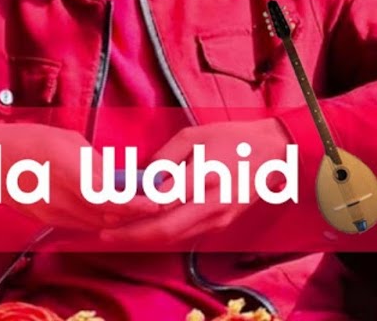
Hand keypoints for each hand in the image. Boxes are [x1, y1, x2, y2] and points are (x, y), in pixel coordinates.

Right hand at [0, 121, 160, 231]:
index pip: (112, 199)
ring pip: (97, 225)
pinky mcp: (47, 221)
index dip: (137, 204)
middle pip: (109, 217)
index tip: (156, 200)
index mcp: (71, 174)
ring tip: (137, 207)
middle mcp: (64, 200)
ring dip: (119, 219)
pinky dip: (100, 221)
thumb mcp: (69, 140)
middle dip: (135, 213)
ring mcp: (54, 214)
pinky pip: (81, 225)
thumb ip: (95, 163)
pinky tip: (109, 211)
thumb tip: (117, 177)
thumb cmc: (29, 141)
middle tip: (156, 203)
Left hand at [99, 117, 291, 244]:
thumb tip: (138, 179)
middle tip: (102, 235)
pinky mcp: (220, 226)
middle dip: (130, 236)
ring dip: (143, 240)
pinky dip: (162, 236)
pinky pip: (186, 236)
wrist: (273, 154)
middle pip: (164, 231)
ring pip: (174, 239)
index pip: (161, 203)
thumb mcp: (194, 136)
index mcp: (203, 178)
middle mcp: (211, 205)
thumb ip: (164, 159)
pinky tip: (144, 231)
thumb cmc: (232, 138)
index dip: (132, 211)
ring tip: (116, 235)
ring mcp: (218, 220)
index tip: (106, 211)